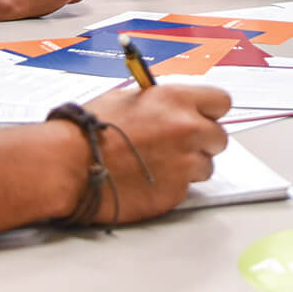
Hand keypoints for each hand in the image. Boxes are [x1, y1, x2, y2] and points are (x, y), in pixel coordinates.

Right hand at [79, 84, 230, 223]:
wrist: (71, 165)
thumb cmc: (90, 129)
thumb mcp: (129, 99)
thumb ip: (162, 103)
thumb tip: (175, 107)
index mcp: (177, 101)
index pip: (221, 102)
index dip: (210, 111)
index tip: (200, 117)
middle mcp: (188, 130)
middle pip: (219, 137)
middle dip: (202, 141)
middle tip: (177, 145)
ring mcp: (185, 164)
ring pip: (206, 166)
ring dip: (189, 166)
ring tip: (157, 165)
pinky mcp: (176, 192)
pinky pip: (186, 187)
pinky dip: (171, 185)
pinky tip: (146, 180)